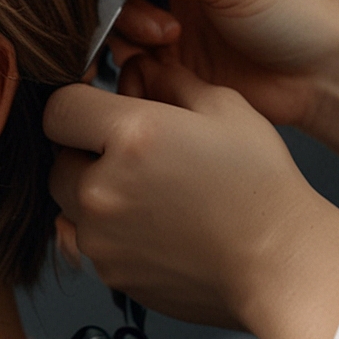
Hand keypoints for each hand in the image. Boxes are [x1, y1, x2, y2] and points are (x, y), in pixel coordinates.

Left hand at [46, 57, 338, 338]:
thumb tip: (138, 66)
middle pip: (57, 156)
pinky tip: (151, 225)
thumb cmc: (261, 187)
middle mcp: (104, 188)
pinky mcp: (108, 272)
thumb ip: (169, 80)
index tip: (100, 111)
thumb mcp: (225, 109)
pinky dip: (105, 230)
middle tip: (132, 155)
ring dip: (92, 191)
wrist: (281, 264)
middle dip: (85, 150)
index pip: (59, 107)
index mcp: (131, 136)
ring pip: (67, 201)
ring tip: (147, 192)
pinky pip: (84, 240)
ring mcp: (101, 236)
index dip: (79, 105)